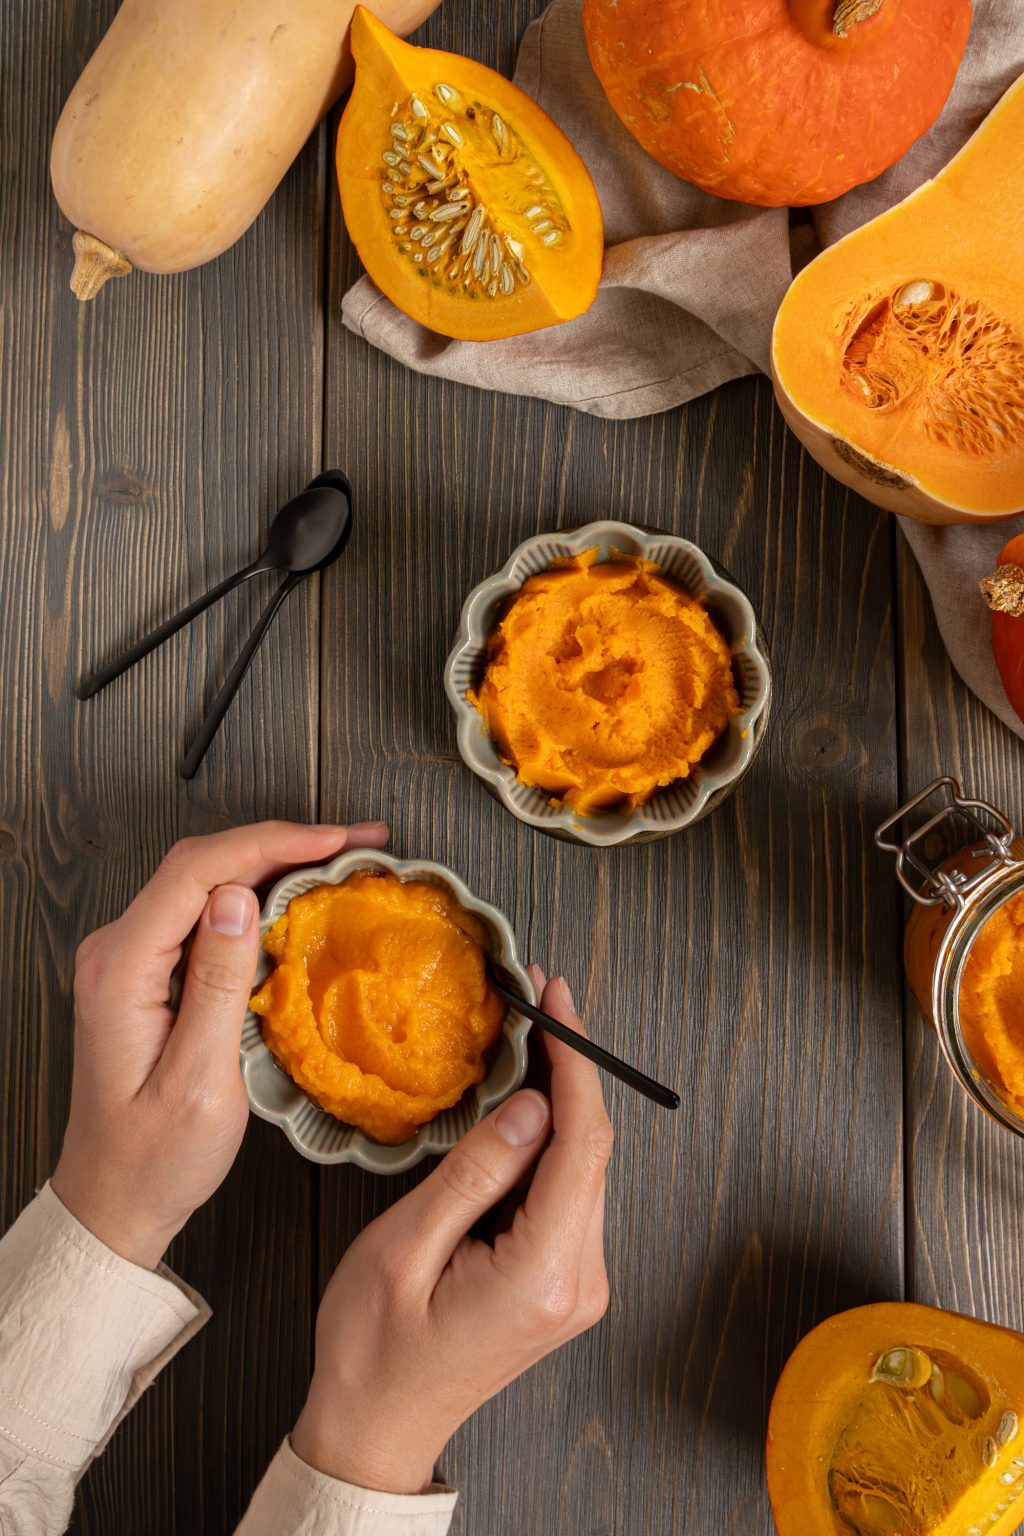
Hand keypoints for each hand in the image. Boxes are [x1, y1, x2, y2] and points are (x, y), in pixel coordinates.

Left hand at [51, 819, 388, 1269]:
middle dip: (282, 842)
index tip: (332, 841)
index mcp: (120, 969)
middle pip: (201, 864)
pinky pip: (203, 912)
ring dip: (273, 861)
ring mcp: (130, 959)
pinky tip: (296, 896)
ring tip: (340, 858)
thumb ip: (215, 984)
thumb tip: (236, 899)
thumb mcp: (197, 1081)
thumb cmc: (154, 1158)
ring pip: (205, 882)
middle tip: (356, 841)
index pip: (196, 872)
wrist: (113, 1201)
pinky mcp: (149, 974)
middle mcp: (116, 951)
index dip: (269, 844)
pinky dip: (256, 894)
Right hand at [291, 971, 613, 1494]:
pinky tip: (521, 1104)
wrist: (376, 1429)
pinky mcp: (564, 1281)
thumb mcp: (405, 1249)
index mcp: (543, 1277)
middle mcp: (579, 1282)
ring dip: (559, 1101)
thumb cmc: (374, 1350)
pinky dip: (550, 1141)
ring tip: (526, 1039)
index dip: (576, 1063)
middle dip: (569, 1068)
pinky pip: (569, 1192)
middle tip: (537, 1001)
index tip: (558, 1001)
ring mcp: (578, 1285)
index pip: (584, 1146)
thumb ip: (475, 1175)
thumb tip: (531, 1106)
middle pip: (593, 1151)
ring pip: (584, 1167)